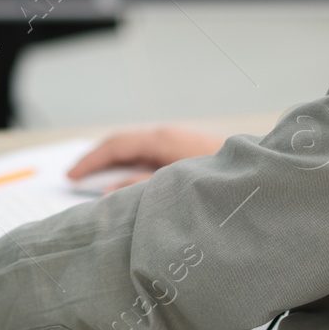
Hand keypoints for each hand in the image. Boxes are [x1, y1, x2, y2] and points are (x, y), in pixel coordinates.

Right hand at [67, 126, 225, 191]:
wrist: (259, 182)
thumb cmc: (218, 184)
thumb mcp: (171, 189)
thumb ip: (136, 189)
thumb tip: (106, 192)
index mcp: (161, 140)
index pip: (116, 144)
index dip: (90, 161)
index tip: (70, 176)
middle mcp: (168, 137)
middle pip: (124, 145)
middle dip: (98, 162)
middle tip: (74, 180)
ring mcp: (178, 145)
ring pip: (137, 153)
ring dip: (115, 167)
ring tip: (95, 185)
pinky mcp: (187, 156)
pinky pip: (151, 159)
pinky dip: (132, 170)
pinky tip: (128, 186)